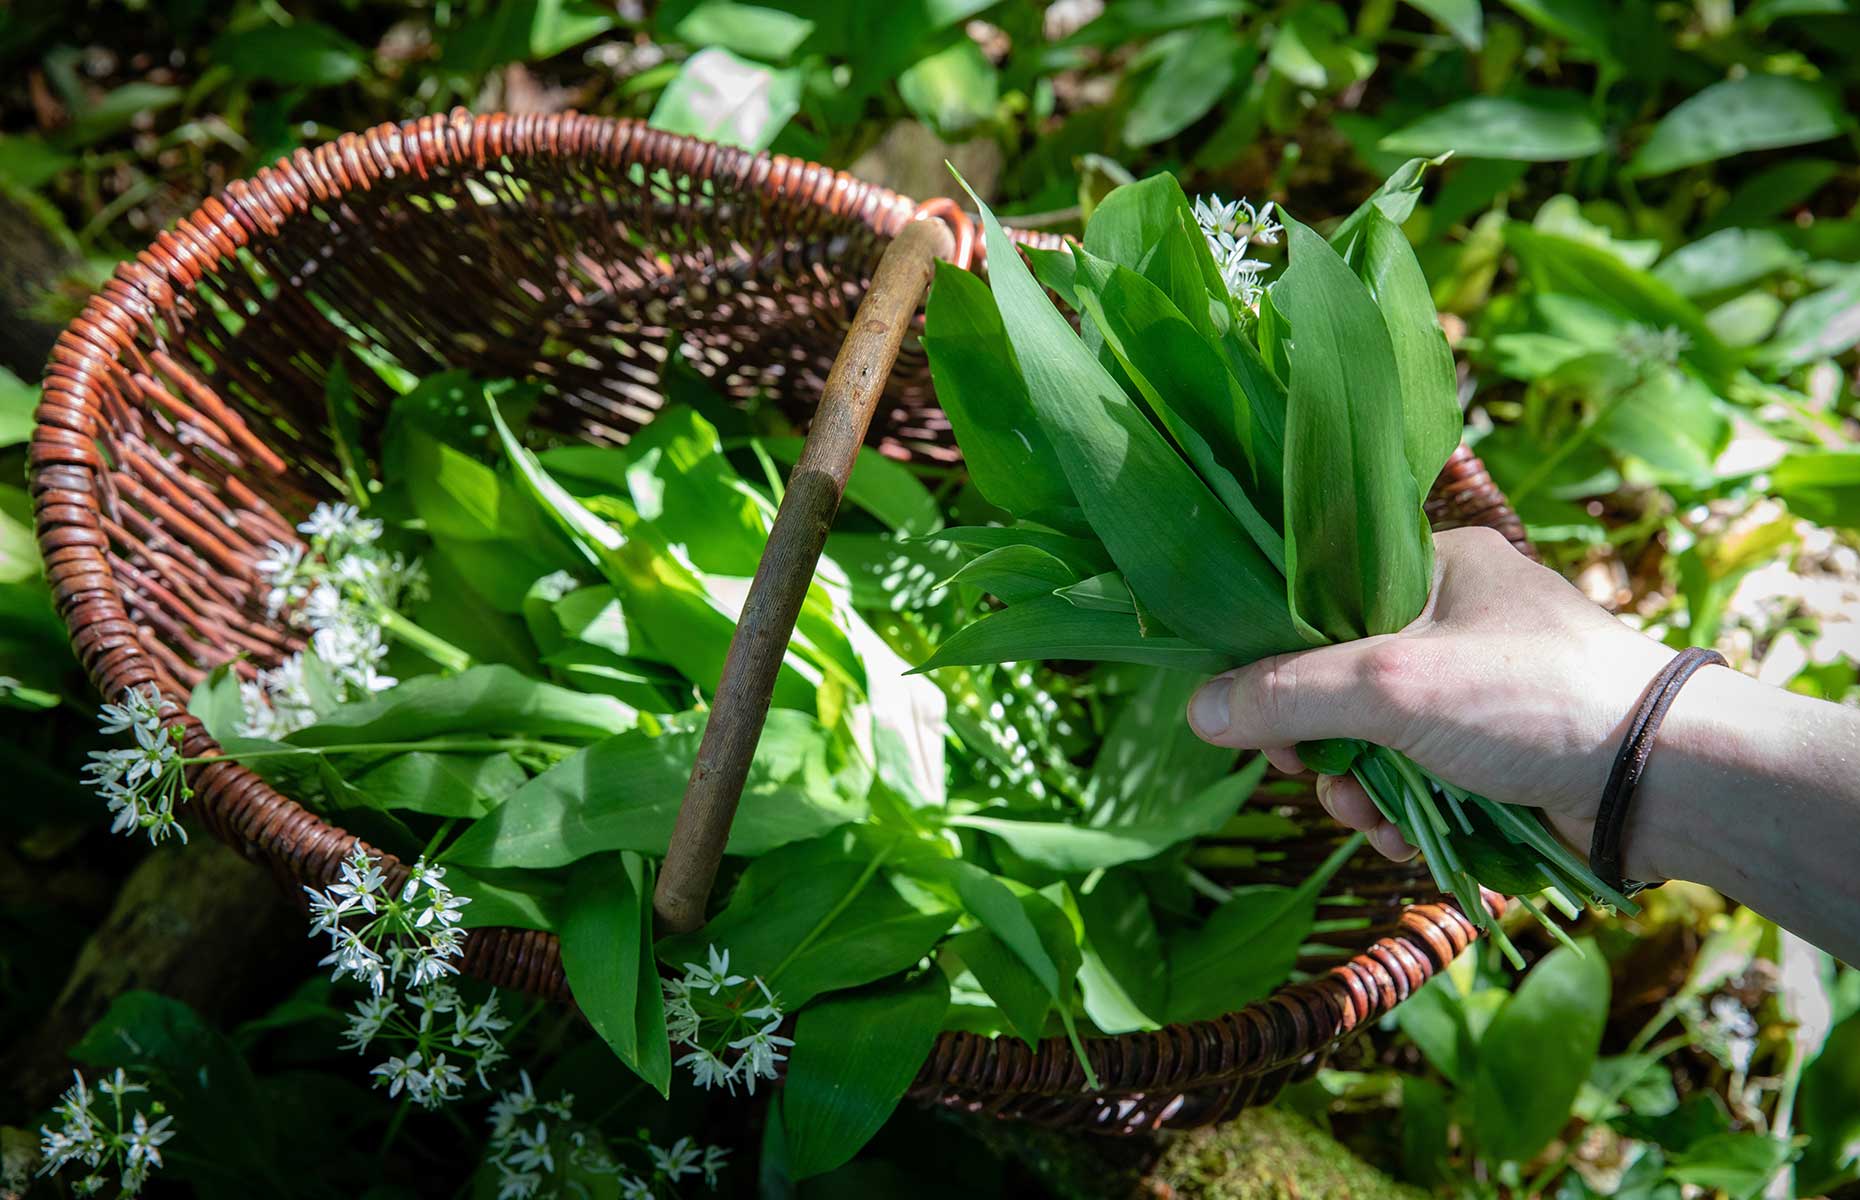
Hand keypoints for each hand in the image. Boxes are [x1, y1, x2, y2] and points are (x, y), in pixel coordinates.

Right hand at [1185, 527, 1676, 868]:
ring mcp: (1478, 694)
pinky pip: (1418, 781)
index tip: (1253, 704)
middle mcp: (1454, 622)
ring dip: (1356, 788)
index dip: (1275, 652)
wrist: (1663, 780)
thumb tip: (1196, 712)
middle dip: (1316, 740)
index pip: (1321, 594)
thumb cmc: (1528, 699)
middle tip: (1304, 771)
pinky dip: (1401, 813)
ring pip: (1374, 742)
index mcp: (1434, 568)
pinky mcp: (1497, 756)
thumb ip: (1286, 694)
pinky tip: (1404, 837)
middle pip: (1338, 679)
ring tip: (1365, 815)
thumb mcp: (1390, 685)